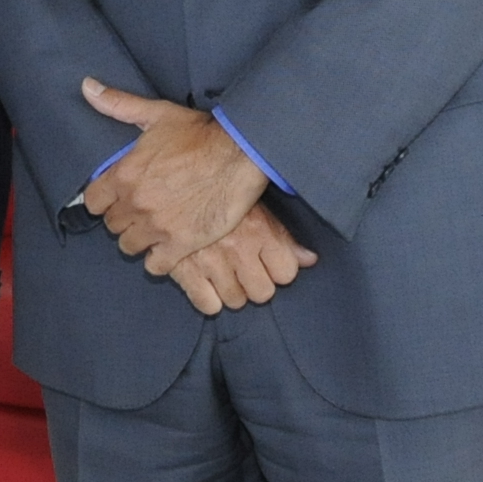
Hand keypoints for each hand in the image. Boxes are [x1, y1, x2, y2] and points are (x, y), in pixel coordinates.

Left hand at [81, 79, 266, 275]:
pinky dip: (159, 259)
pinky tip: (168, 247)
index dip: (103, 201)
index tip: (116, 197)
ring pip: (129, 246)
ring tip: (153, 228)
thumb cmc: (199, 133)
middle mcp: (136, 203)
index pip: (92, 202)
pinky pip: (155, 265)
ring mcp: (157, 226)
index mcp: (125, 174)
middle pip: (112, 225)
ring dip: (138, 239)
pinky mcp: (181, 244)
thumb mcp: (156, 114)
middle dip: (123, 218)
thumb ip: (118, 104)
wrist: (239, 155)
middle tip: (140, 211)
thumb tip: (87, 87)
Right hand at [166, 204, 318, 315]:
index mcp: (260, 229)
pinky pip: (207, 305)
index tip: (266, 260)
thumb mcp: (256, 205)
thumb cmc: (219, 190)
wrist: (172, 176)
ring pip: (236, 301)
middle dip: (254, 283)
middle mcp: (238, 248)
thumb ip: (283, 236)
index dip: (277, 268)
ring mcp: (210, 261)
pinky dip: (207, 298)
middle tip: (242, 267)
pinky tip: (204, 280)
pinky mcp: (183, 270)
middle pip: (263, 293)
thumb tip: (310, 260)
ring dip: (230, 290)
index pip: (287, 273)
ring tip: (222, 271)